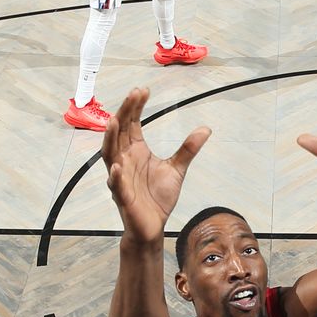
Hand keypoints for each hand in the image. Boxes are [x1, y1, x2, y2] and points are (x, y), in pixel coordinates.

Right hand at [101, 87, 210, 243]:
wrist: (152, 227)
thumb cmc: (158, 197)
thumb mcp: (177, 169)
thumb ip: (188, 149)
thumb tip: (206, 128)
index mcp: (136, 151)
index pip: (132, 124)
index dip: (135, 107)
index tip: (143, 90)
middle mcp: (124, 160)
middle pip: (120, 132)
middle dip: (125, 113)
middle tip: (134, 94)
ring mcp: (120, 178)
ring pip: (110, 154)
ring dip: (110, 138)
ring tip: (114, 121)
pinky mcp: (123, 197)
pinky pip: (116, 186)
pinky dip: (115, 176)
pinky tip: (116, 167)